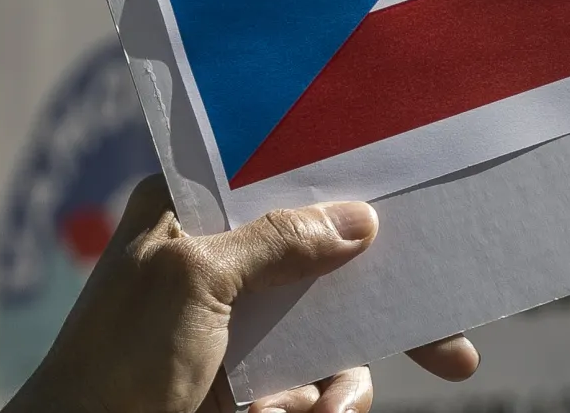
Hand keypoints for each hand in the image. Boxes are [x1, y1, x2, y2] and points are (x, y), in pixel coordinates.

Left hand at [7, 176, 478, 412]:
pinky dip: (319, 410)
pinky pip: (313, 391)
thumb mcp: (195, 279)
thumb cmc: (114, 358)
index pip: (285, 180)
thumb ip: (278, 240)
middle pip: (327, 264)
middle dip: (387, 306)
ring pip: (332, 338)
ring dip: (344, 381)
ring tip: (331, 411)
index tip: (413, 195)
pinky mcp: (244, 387)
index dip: (348, 187)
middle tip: (456, 344)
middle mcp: (218, 261)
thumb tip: (359, 220)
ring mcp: (235, 328)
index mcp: (189, 211)